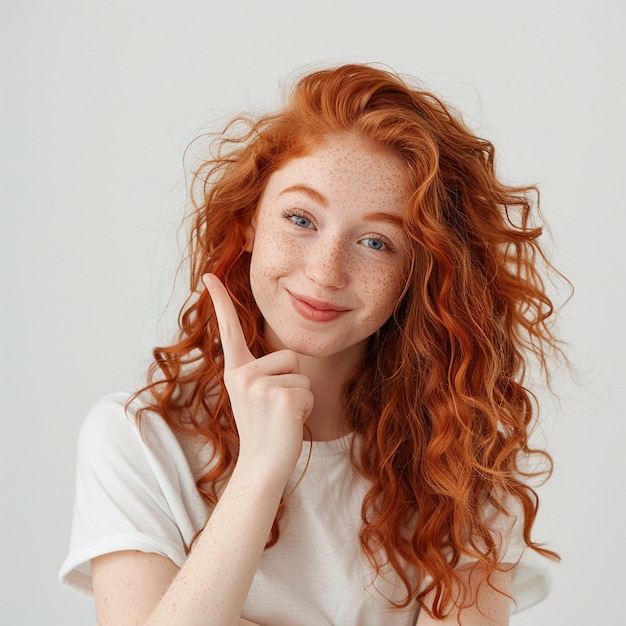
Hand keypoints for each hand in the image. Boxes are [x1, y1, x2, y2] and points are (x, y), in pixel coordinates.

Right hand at [203, 274, 313, 485]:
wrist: (263, 464)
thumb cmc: (265, 428)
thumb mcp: (256, 394)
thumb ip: (263, 371)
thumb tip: (282, 358)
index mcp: (236, 370)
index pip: (228, 329)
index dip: (220, 301)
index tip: (210, 276)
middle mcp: (242, 374)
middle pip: (289, 356)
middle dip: (291, 381)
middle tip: (275, 408)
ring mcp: (259, 385)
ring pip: (301, 373)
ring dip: (299, 395)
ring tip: (281, 415)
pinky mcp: (280, 396)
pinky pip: (307, 389)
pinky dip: (305, 407)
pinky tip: (288, 421)